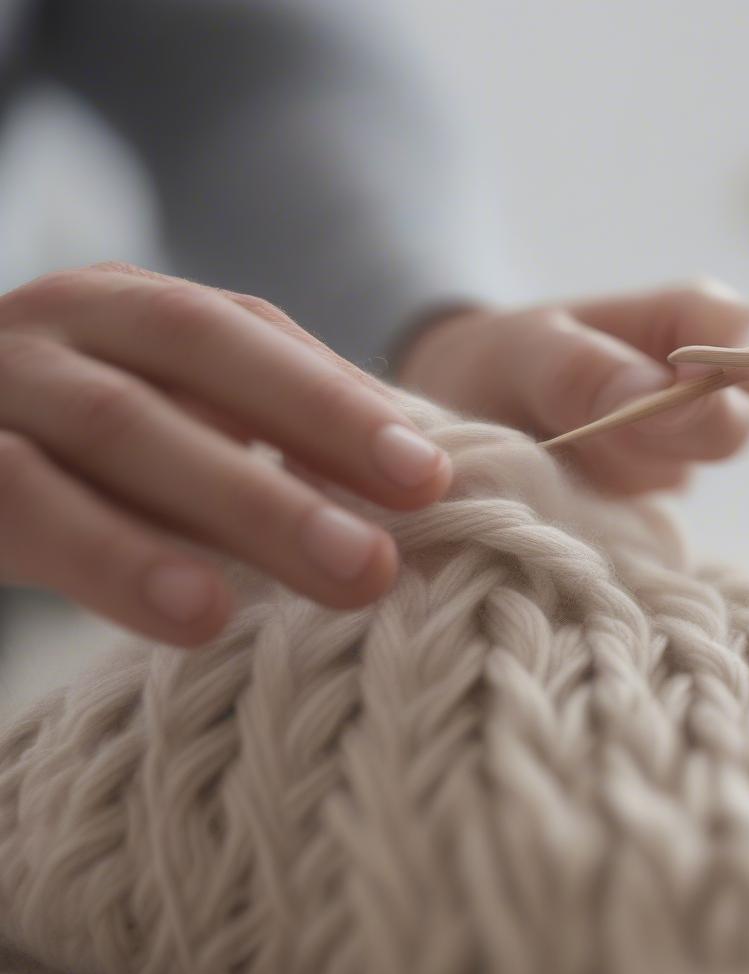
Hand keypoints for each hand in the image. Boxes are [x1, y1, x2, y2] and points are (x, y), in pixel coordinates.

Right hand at [0, 263, 450, 645]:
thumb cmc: (59, 461)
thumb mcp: (159, 438)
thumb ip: (258, 447)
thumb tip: (415, 482)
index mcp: (124, 310)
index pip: (247, 332)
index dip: (341, 397)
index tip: (433, 475)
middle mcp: (59, 324)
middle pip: (198, 348)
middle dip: (316, 430)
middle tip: (411, 519)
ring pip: (119, 425)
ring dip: (242, 501)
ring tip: (348, 576)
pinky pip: (20, 502)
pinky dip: (114, 556)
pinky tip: (199, 613)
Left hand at [399, 280, 748, 493]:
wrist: (458, 419)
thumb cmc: (497, 363)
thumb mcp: (523, 352)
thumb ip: (582, 369)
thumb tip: (658, 394)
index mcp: (682, 324)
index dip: (741, 368)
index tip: (682, 393)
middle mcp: (691, 390)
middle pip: (740, 422)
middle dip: (682, 433)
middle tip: (610, 428)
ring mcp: (670, 451)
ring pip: (694, 474)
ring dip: (636, 474)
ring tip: (568, 451)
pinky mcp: (644, 502)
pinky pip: (656, 518)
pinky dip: (618, 514)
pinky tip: (570, 497)